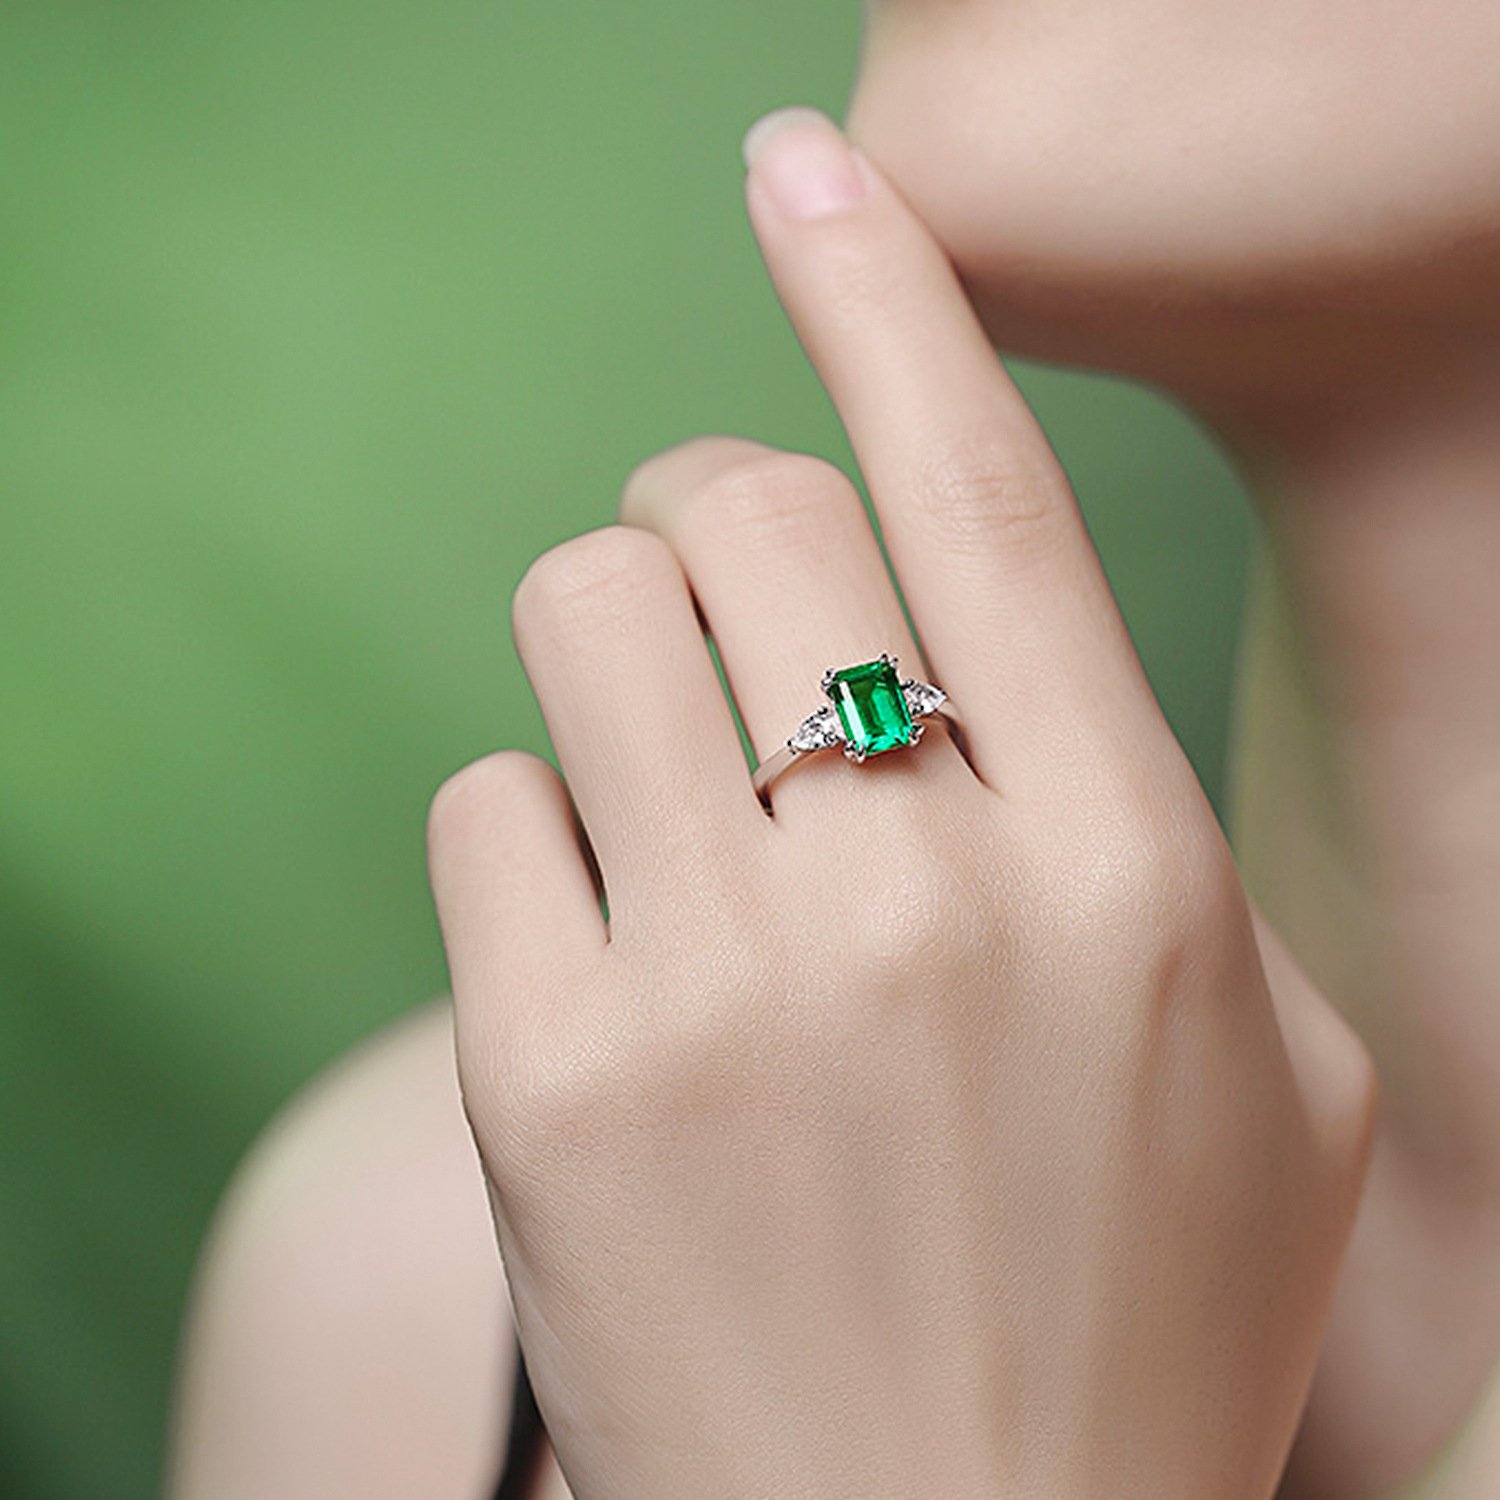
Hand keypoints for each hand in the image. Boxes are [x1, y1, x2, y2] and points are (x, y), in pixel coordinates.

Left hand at [428, 107, 1375, 1499]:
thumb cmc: (1123, 1329)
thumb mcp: (1262, 1077)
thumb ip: (1159, 848)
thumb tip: (1013, 680)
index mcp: (1127, 876)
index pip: (987, 492)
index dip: (887, 296)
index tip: (805, 169)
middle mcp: (922, 897)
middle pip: (736, 514)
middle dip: (711, 516)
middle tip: (721, 595)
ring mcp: (717, 982)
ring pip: (578, 619)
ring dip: (613, 653)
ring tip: (668, 780)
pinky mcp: (545, 1071)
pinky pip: (485, 799)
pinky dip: (535, 833)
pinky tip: (605, 950)